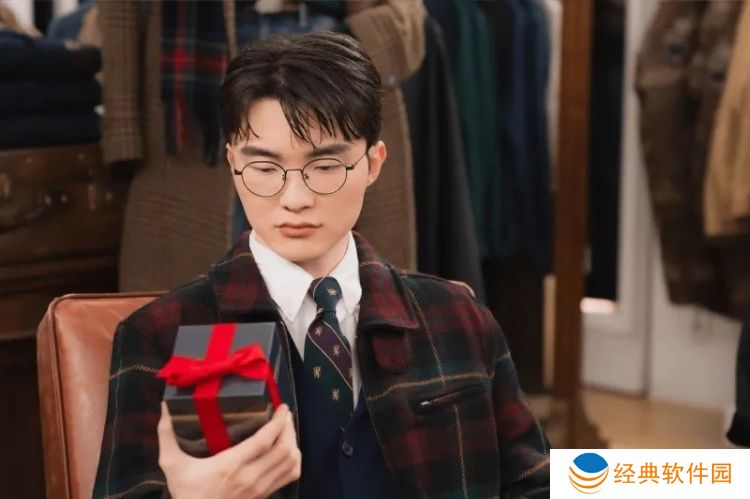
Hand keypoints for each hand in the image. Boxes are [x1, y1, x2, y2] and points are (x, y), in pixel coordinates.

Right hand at [158, 402, 300, 498]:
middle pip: (284, 450)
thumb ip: (166, 436)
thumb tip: (163, 407)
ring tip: (286, 430)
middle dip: (288, 429)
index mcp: (230, 466)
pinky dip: (294, 461)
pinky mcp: (264, 496)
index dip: (278, 422)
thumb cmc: (186, 493)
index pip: (265, 440)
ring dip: (293, 443)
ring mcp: (260, 489)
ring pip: (291, 463)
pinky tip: (287, 451)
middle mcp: (250, 477)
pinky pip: (290, 477)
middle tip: (284, 416)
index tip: (281, 407)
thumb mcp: (172, 464)